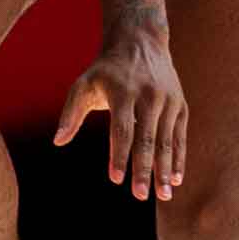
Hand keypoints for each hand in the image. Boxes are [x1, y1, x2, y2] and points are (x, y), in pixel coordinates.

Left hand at [55, 27, 186, 200]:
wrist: (140, 43)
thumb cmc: (105, 70)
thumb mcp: (83, 84)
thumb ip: (71, 113)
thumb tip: (58, 141)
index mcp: (124, 93)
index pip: (122, 130)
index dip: (119, 156)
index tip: (116, 179)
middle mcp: (149, 98)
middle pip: (147, 140)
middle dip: (144, 170)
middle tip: (140, 196)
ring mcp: (168, 102)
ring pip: (167, 142)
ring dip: (164, 170)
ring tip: (163, 196)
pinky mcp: (180, 106)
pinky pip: (180, 137)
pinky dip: (179, 158)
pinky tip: (175, 179)